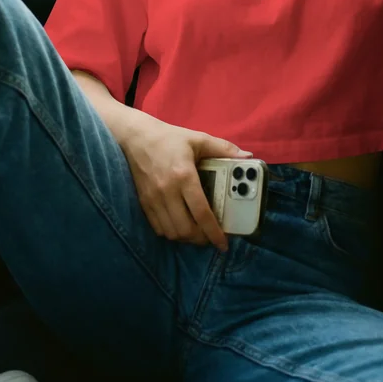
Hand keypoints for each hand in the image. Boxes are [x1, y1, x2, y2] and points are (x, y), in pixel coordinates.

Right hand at [121, 116, 252, 251]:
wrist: (135, 137)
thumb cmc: (169, 138)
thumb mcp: (198, 139)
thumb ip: (223, 148)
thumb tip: (247, 156)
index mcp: (184, 176)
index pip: (201, 213)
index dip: (214, 232)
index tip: (223, 244)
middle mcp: (167, 191)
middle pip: (186, 229)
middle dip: (202, 238)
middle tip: (211, 236)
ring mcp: (153, 199)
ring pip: (172, 232)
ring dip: (187, 238)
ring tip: (198, 232)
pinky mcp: (143, 202)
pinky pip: (158, 228)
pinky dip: (171, 232)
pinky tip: (180, 225)